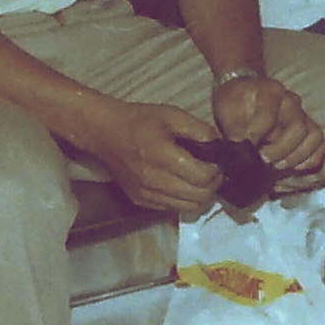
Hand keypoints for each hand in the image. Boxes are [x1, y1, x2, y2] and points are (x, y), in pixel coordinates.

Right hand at [75, 99, 222, 214]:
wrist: (105, 133)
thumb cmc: (140, 121)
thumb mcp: (172, 115)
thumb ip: (199, 130)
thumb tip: (219, 146)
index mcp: (161, 155)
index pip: (201, 177)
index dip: (216, 172)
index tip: (218, 162)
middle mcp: (152, 179)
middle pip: (197, 196)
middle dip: (212, 186)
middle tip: (214, 172)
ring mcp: (145, 194)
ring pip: (187, 207)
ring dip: (200, 196)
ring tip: (200, 180)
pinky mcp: (139, 201)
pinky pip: (171, 209)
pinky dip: (183, 200)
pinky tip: (182, 185)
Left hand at [211, 74, 324, 187]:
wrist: (246, 92)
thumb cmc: (236, 100)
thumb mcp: (226, 108)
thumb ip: (233, 128)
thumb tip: (240, 151)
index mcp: (270, 91)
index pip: (268, 115)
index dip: (257, 135)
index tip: (245, 149)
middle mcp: (291, 101)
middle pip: (298, 128)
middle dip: (280, 150)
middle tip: (263, 160)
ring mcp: (303, 114)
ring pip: (313, 136)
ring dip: (296, 156)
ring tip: (276, 166)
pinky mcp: (308, 128)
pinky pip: (320, 145)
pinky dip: (310, 159)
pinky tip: (293, 167)